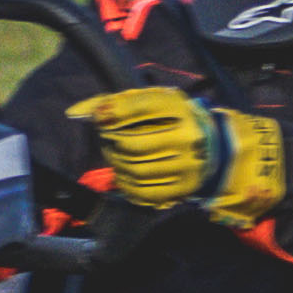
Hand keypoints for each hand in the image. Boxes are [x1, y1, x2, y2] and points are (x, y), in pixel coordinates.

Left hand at [65, 83, 289, 227]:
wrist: (218, 147)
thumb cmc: (177, 119)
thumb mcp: (155, 102)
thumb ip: (116, 103)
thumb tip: (75, 111)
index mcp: (180, 110)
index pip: (135, 109)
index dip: (108, 113)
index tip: (100, 117)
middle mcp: (186, 138)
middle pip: (130, 142)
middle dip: (110, 141)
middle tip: (107, 138)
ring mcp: (186, 166)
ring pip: (134, 168)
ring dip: (115, 162)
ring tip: (115, 154)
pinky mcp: (183, 188)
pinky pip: (142, 191)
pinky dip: (125, 183)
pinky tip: (124, 173)